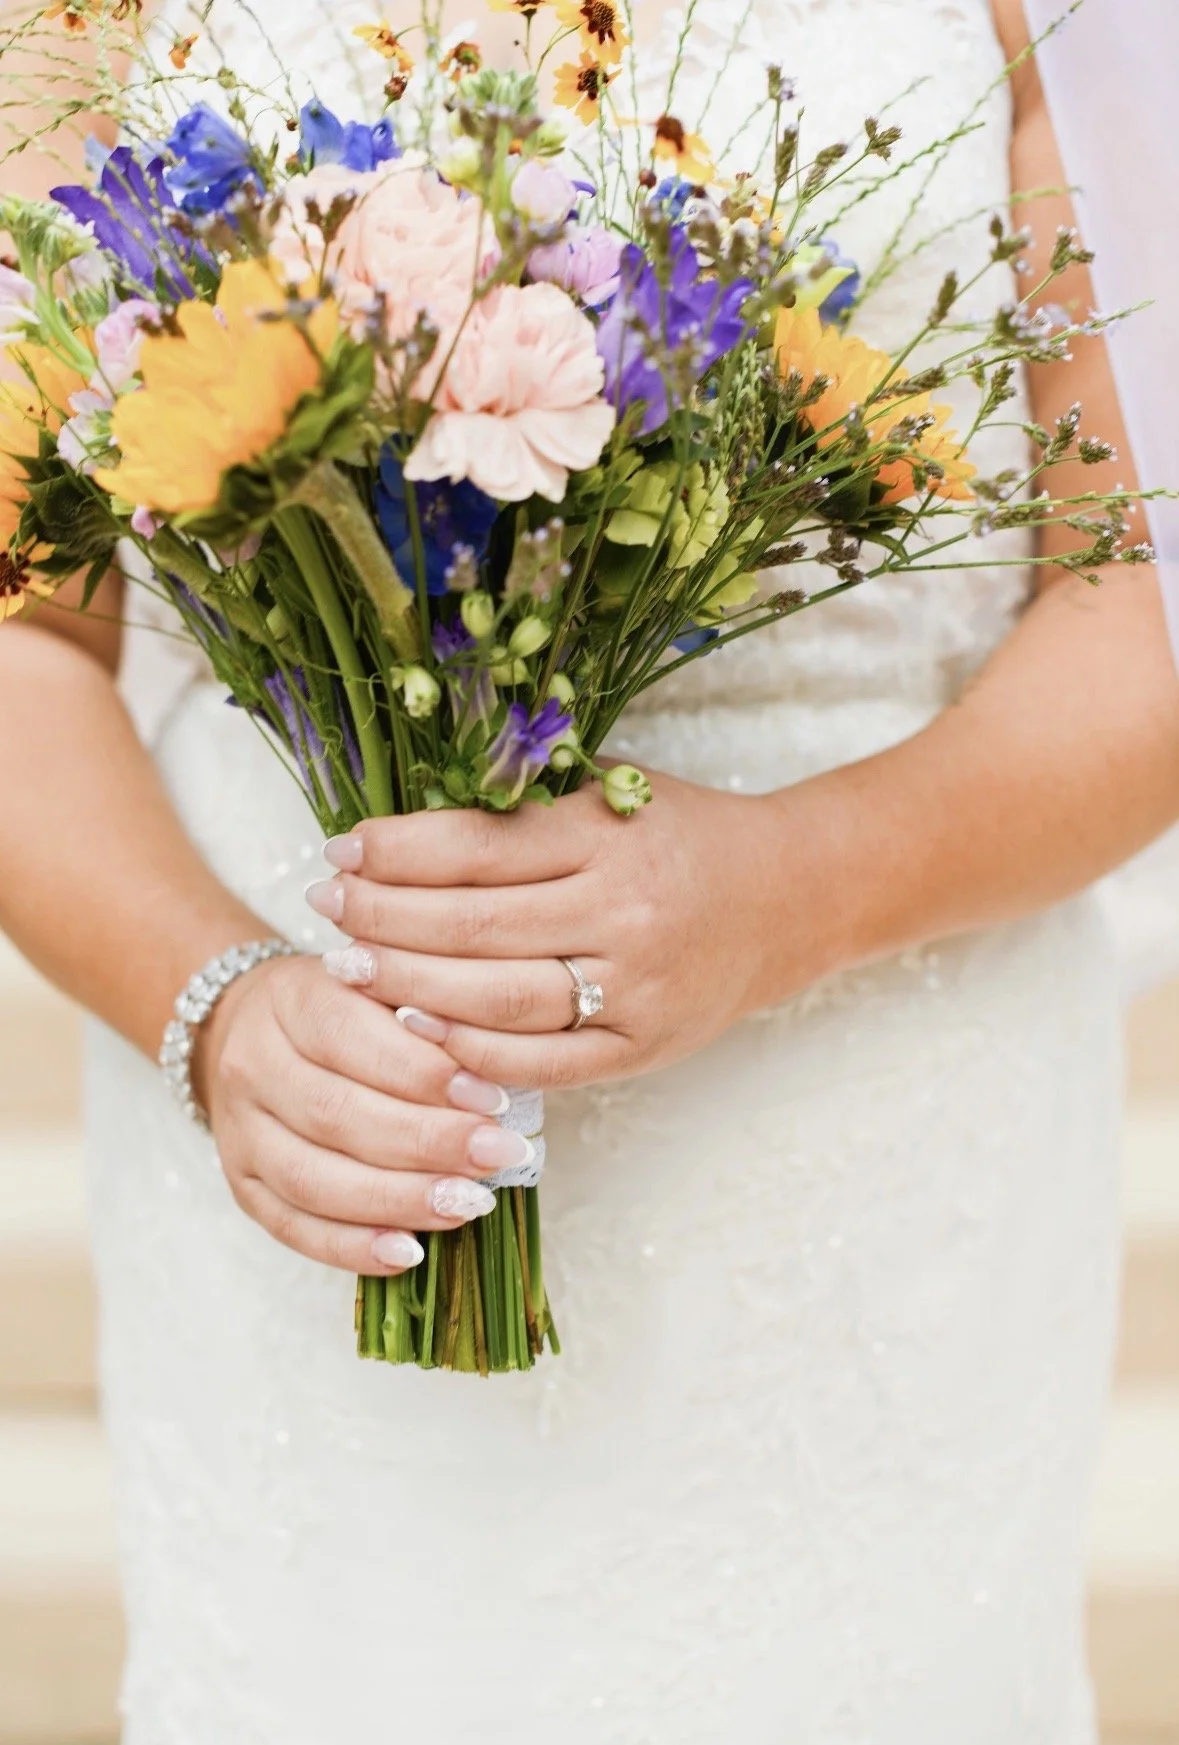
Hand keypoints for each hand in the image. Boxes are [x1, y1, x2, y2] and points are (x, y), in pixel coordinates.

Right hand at [192, 953, 535, 1271]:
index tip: (494, 1100)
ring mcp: (239, 1130)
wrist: (252, 1028)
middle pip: (336, 1114)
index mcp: (291, 999)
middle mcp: (253, 1064)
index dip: (424, 1073)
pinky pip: (292, 1228)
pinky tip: (409, 1253)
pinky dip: (352, 1247)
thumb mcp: (381, 985)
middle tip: (497, 1156)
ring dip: (397, 1200)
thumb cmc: (345, 1008)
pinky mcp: (241, 1184)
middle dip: (426, 1142)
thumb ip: (427, 1018)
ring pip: (313, 1178)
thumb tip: (490, 1080)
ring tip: (468, 1204)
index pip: (351, 1036)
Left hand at [306, 773, 841, 1089]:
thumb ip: (524, 808)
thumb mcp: (614, 794)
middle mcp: (623, 912)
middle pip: (471, 925)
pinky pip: (540, 1063)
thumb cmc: (684, 836)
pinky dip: (471, 1052)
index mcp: (608, 836)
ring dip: (408, 985)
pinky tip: (416, 1030)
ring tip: (351, 968)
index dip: (394, 852)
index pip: (475, 848)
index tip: (338, 852)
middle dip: (382, 918)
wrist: (790, 897)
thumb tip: (400, 830)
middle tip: (326, 911)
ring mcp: (635, 988)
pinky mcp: (642, 1047)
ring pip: (495, 998)